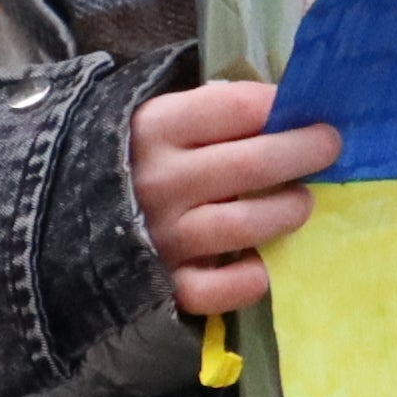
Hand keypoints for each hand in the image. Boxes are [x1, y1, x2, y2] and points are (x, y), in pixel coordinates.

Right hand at [134, 75, 340, 318]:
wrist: (67, 216)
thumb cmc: (139, 159)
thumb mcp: (164, 119)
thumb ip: (217, 112)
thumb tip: (292, 107)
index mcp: (157, 127)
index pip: (236, 106)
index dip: (281, 106)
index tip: (307, 109)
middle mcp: (159, 180)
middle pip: (252, 164)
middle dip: (304, 152)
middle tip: (329, 148)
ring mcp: (162, 236)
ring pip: (244, 225)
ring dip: (286, 211)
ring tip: (300, 203)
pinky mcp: (165, 284)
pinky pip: (218, 290)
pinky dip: (248, 280)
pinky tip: (260, 265)